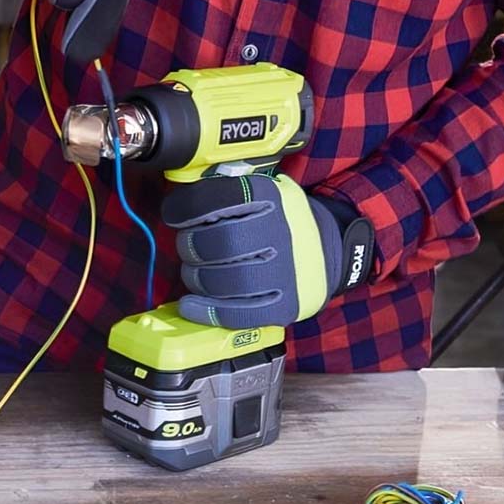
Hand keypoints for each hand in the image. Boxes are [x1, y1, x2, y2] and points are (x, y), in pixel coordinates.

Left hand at [161, 174, 373, 329]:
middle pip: (218, 243)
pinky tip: (190, 305)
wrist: (329, 251)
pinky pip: (236, 313)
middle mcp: (280, 233)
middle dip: (191, 245)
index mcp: (271, 198)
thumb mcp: (264, 191)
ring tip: (196, 271)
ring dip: (196, 277)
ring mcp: (284, 273)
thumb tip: (182, 197)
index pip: (217, 199)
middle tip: (189, 246)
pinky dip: (207, 311)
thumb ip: (227, 189)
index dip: (185, 208)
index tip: (174, 215)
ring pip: (223, 280)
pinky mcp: (282, 306)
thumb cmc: (281, 220)